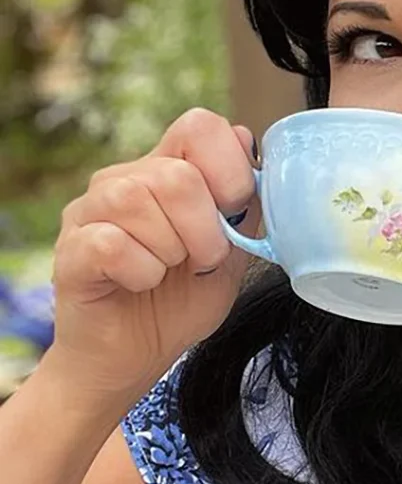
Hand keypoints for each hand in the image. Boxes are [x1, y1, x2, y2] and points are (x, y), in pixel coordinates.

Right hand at [47, 108, 259, 401]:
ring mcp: (91, 213)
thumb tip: (247, 141)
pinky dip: (142, 272)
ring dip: (171, 249)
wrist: (134, 358)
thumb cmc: (180, 302)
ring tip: (168, 272)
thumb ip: (243, 205)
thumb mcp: (232, 254)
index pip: (198, 126)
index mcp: (168, 172)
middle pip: (176, 174)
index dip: (229, 166)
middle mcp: (124, 181)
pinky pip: (112, 244)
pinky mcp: (71, 251)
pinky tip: (141, 283)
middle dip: (206, 229)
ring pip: (137, 200)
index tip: (235, 208)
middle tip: (203, 259)